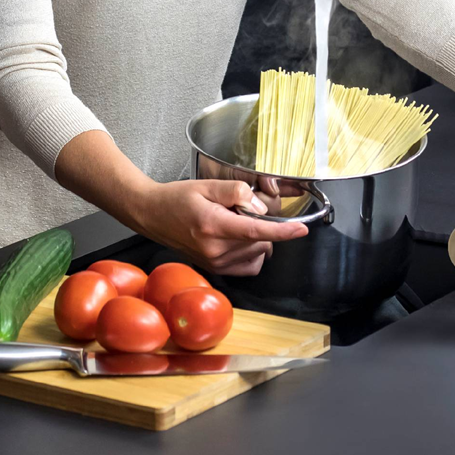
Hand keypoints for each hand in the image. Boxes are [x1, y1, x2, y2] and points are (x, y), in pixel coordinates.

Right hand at [135, 178, 307, 275]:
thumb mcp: (207, 185)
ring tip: (234, 222)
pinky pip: (248, 265)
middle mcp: (215, 250)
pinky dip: (252, 252)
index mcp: (213, 225)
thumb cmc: (178, 198)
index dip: (282, 232)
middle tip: (241, 209)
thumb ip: (236, 192)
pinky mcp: (215, 269)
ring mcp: (215, 263)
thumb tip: (259, 208)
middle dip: (261, 224)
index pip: (255, 232)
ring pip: (257, 254)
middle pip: (260, 242)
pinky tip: (238, 238)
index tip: (301, 229)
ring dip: (257, 238)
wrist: (153, 215)